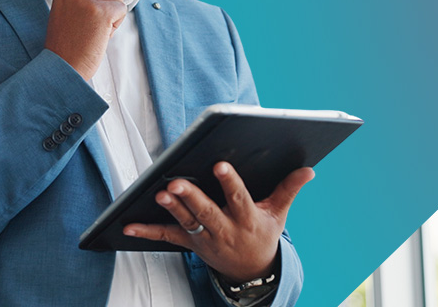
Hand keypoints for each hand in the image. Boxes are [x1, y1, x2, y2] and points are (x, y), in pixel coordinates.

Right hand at [44, 0, 127, 79]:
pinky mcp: (101, 11)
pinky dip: (116, 24)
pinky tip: (101, 35)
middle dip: (109, 5)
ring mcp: (87, 0)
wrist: (64, 66)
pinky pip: (121, 10)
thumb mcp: (68, 13)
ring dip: (113, 15)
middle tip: (93, 26)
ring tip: (96, 31)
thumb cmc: (69, 45)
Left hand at [123, 162, 314, 283]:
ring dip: (172, 209)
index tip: (220, 165)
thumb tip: (309, 170)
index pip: (239, 199)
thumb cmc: (263, 234)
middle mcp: (225, 230)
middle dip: (191, 198)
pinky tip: (128, 226)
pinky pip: (167, 238)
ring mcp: (206, 239)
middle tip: (176, 182)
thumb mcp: (278, 214)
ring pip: (187, 223)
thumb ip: (289, 190)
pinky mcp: (191, 243)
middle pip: (206, 213)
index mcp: (248, 220)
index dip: (230, 183)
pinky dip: (147, 232)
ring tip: (159, 194)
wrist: (252, 272)